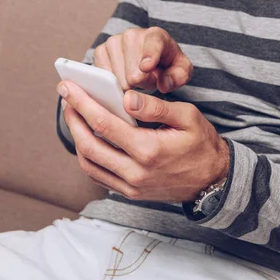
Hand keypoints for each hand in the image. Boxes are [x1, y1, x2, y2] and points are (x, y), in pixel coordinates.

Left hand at [57, 80, 229, 201]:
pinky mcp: (130, 192)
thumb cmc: (202, 144)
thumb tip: (127, 97)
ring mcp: (131, 186)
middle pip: (89, 145)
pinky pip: (99, 175)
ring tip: (75, 117)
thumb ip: (156, 107)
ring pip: (89, 163)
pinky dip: (88, 156)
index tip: (69, 88)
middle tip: (66, 99)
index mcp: (149, 150)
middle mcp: (136, 172)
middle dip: (72, 119)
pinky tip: (88, 138)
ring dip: (76, 139)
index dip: (82, 103)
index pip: (104, 124)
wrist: (212, 180)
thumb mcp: (188, 117)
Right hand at [94, 27, 192, 92]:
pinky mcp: (100, 51)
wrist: (150, 56)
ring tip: (137, 76)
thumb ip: (178, 76)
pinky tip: (124, 75)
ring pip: (118, 79)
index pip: (152, 45)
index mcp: (156, 35)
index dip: (149, 56)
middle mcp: (132, 34)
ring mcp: (113, 41)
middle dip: (142, 83)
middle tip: (149, 77)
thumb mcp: (182, 70)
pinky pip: (103, 77)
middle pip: (133, 74)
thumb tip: (163, 84)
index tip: (146, 66)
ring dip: (129, 83)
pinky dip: (114, 82)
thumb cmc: (167, 63)